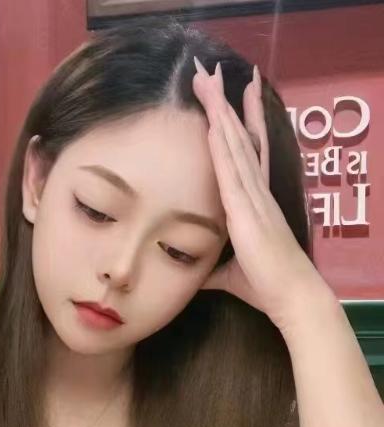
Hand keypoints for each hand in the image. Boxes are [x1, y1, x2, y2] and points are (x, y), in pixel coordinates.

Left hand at [191, 58, 324, 331]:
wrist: (290, 296)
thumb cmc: (265, 285)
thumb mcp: (229, 274)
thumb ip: (211, 268)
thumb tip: (193, 276)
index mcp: (255, 201)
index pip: (246, 153)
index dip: (238, 122)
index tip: (229, 97)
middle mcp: (256, 191)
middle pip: (239, 138)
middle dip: (225, 105)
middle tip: (212, 72)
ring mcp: (253, 198)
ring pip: (236, 146)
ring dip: (221, 113)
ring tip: (210, 81)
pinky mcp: (248, 212)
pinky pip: (232, 172)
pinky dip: (223, 147)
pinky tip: (214, 124)